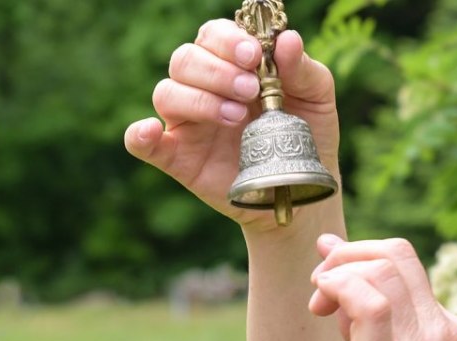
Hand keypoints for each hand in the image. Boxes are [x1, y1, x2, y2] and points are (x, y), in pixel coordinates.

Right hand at [124, 20, 339, 233]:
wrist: (303, 188)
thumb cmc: (306, 135)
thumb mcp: (317, 98)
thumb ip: (303, 69)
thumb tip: (288, 39)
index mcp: (232, 65)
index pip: (213, 35)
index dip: (228, 40)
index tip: (253, 56)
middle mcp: (203, 87)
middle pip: (185, 59)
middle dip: (216, 71)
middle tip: (249, 90)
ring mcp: (188, 123)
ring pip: (166, 93)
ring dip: (198, 99)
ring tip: (236, 118)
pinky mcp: (179, 158)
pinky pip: (145, 144)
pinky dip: (139, 135)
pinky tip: (151, 131)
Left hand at [308, 235, 456, 340]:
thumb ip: (376, 333)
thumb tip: (338, 291)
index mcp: (450, 333)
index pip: (406, 267)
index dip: (360, 261)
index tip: (330, 281)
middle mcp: (442, 332)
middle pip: (397, 253)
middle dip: (346, 257)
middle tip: (319, 291)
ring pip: (383, 266)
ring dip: (337, 272)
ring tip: (318, 306)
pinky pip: (366, 301)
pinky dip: (337, 288)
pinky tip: (321, 308)